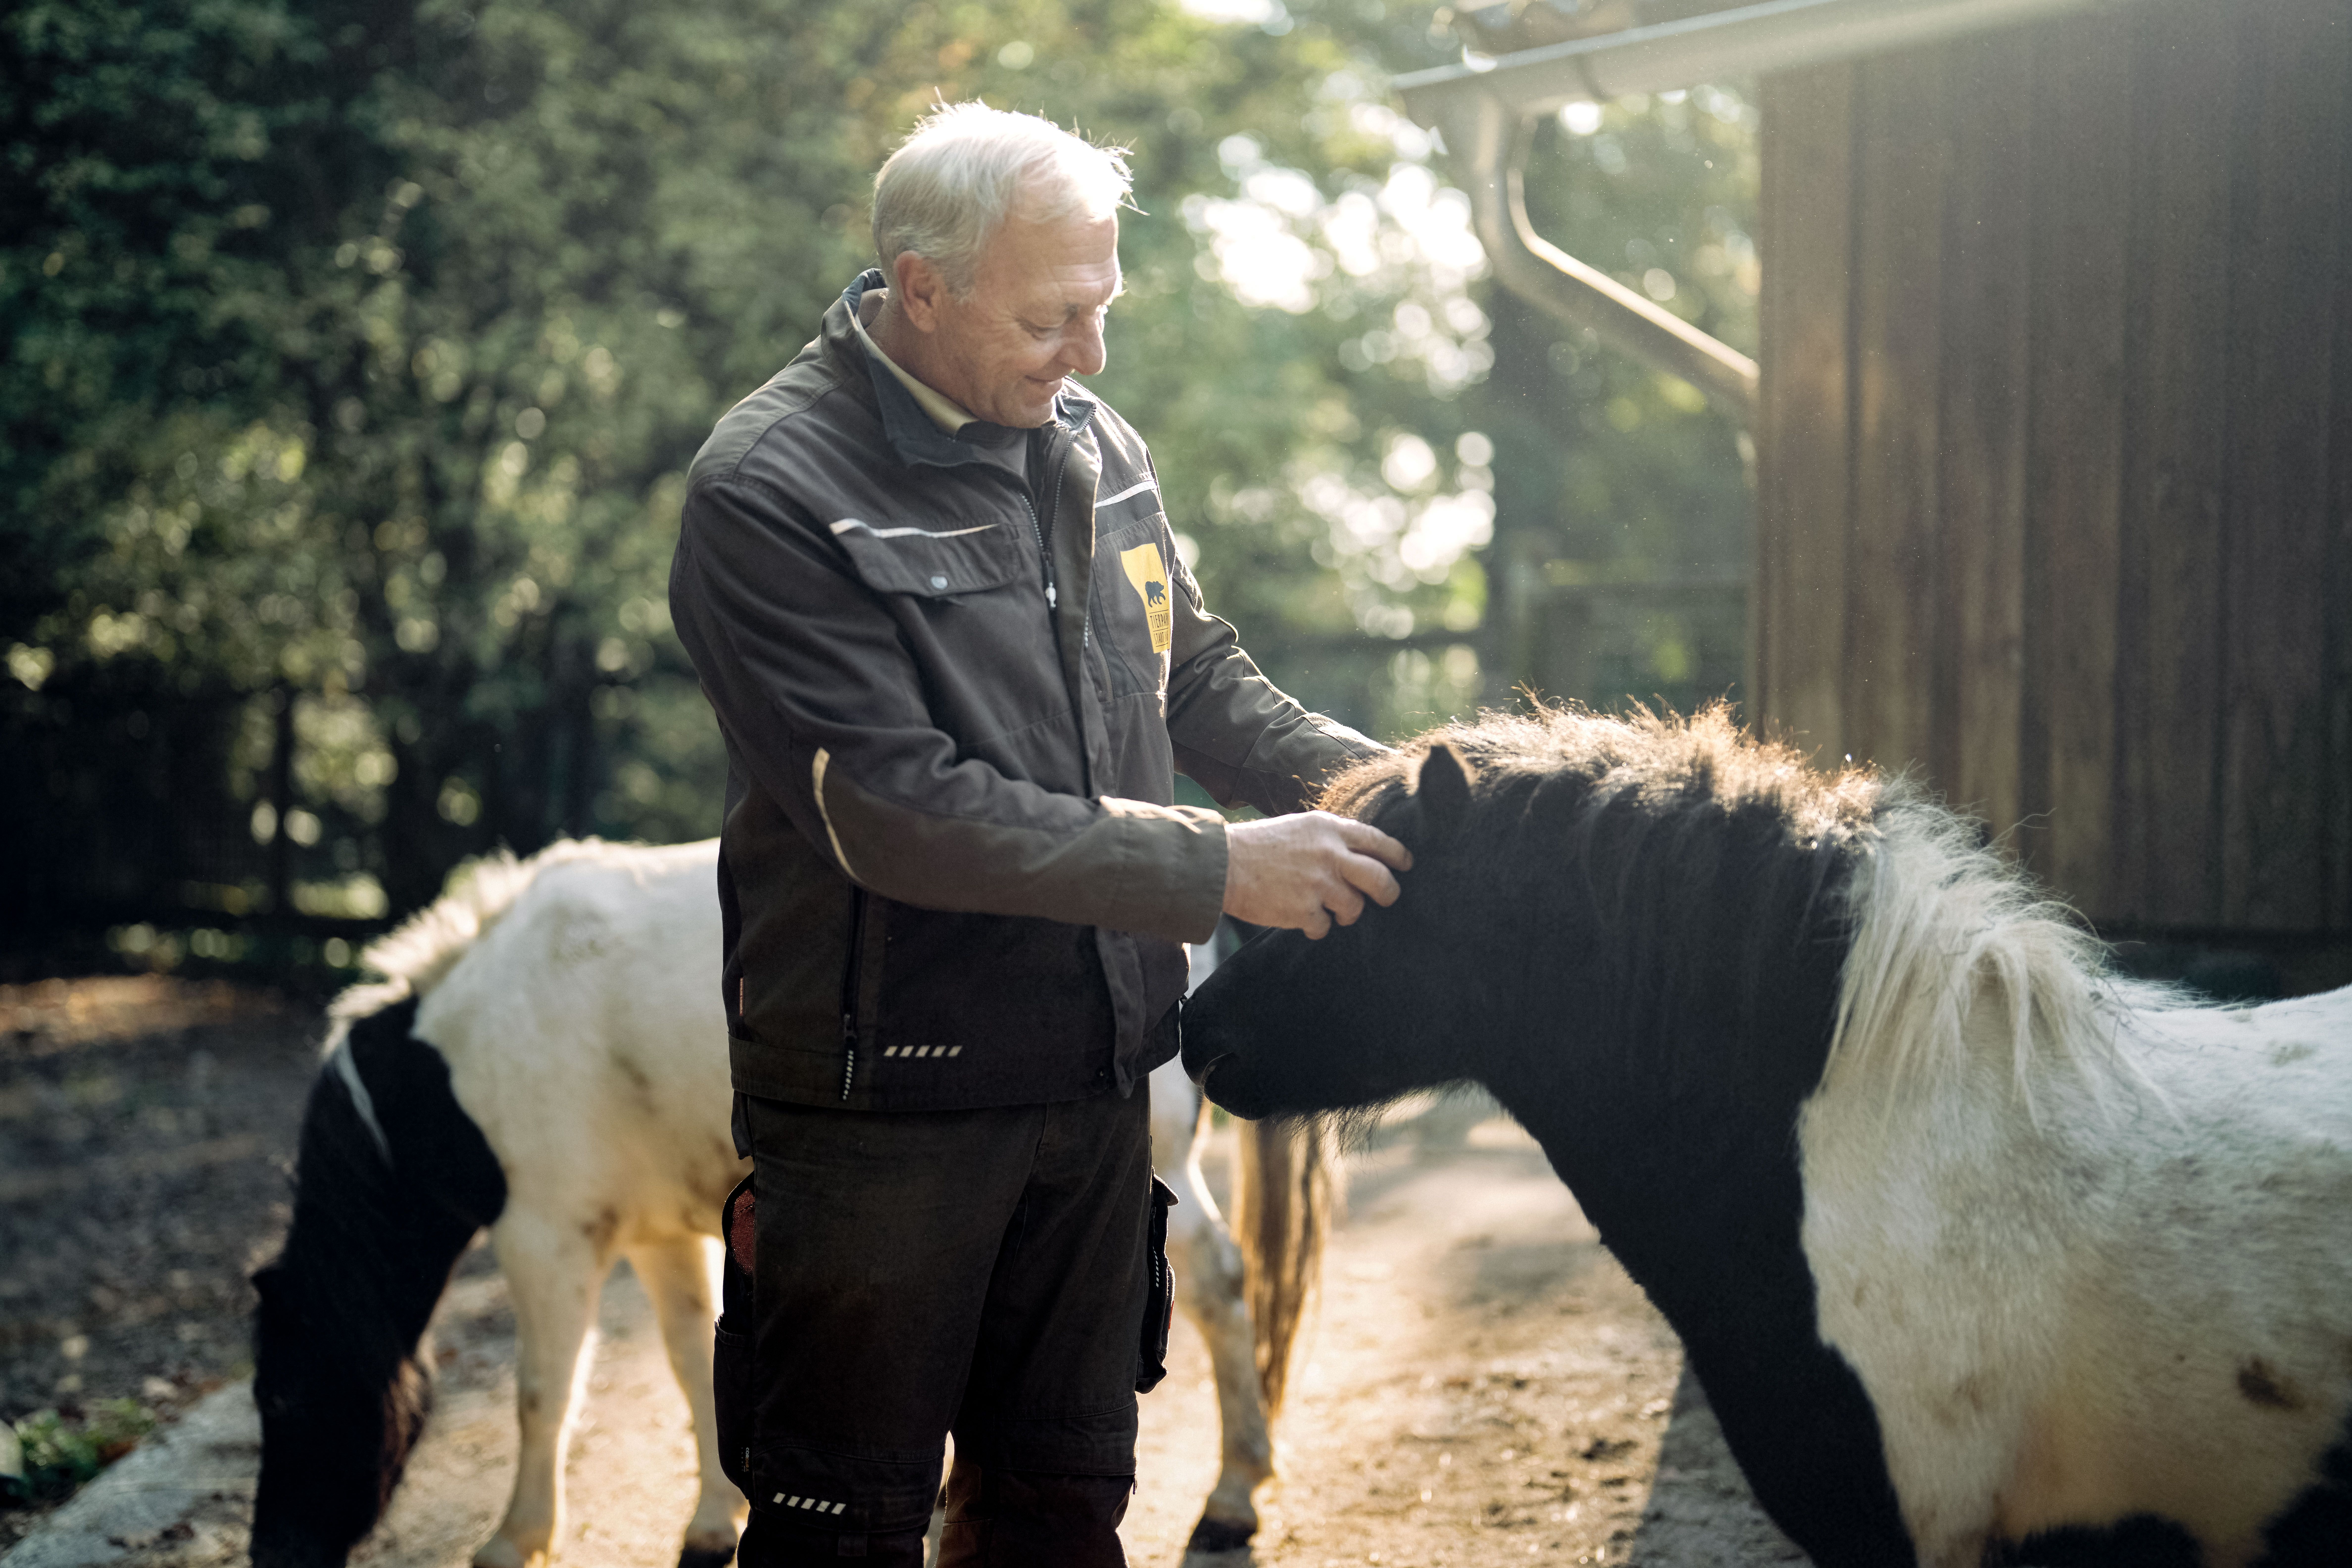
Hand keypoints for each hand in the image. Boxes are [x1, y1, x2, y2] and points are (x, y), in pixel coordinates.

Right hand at [1221, 812, 1412, 938]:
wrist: (1222, 864)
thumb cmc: (1258, 846)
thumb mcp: (1300, 828)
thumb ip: (1330, 838)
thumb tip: (1358, 854)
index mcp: (1329, 829)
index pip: (1378, 840)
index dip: (1398, 855)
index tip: (1406, 864)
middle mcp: (1329, 854)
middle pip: (1380, 878)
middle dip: (1388, 892)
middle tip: (1386, 898)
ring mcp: (1318, 883)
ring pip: (1354, 907)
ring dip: (1346, 914)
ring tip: (1330, 911)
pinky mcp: (1304, 910)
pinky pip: (1325, 927)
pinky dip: (1317, 927)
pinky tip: (1302, 919)